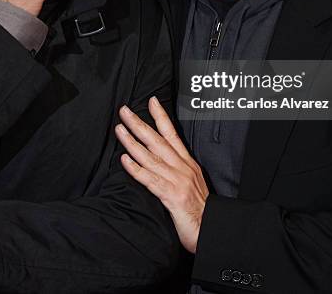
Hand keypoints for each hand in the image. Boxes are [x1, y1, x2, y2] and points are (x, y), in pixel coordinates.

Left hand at [116, 98, 208, 253]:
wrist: (212, 230)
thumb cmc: (200, 209)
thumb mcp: (192, 182)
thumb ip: (177, 168)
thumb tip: (161, 158)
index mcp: (187, 163)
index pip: (172, 134)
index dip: (161, 116)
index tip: (151, 101)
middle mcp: (182, 168)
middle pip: (158, 140)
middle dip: (139, 124)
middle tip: (125, 111)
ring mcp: (177, 181)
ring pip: (151, 156)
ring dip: (133, 142)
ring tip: (119, 130)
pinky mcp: (171, 196)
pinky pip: (150, 180)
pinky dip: (137, 169)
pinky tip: (125, 160)